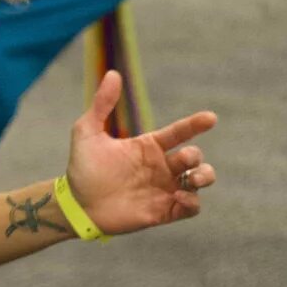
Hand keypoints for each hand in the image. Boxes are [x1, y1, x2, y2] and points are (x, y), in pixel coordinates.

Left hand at [63, 73, 214, 236]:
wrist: (76, 204)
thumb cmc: (82, 168)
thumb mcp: (88, 132)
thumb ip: (101, 104)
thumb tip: (113, 74)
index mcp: (149, 146)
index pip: (180, 132)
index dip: (196, 124)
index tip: (210, 118)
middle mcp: (161, 167)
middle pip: (194, 157)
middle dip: (196, 156)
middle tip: (184, 159)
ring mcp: (163, 189)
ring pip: (200, 180)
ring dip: (205, 177)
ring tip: (193, 178)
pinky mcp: (162, 212)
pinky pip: (191, 208)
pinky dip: (192, 202)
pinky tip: (179, 197)